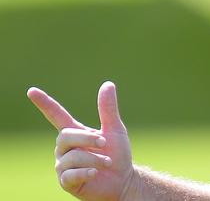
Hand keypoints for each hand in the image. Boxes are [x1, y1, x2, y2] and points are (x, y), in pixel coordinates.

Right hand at [27, 82, 135, 200]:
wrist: (122, 180)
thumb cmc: (117, 154)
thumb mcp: (115, 129)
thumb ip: (108, 109)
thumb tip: (108, 84)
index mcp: (75, 133)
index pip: (56, 115)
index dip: (45, 103)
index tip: (31, 91)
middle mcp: (65, 148)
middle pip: (66, 136)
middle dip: (87, 138)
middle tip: (104, 142)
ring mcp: (64, 165)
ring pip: (71, 156)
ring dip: (94, 158)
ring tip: (107, 162)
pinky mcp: (66, 181)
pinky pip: (70, 174)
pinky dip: (86, 172)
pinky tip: (95, 172)